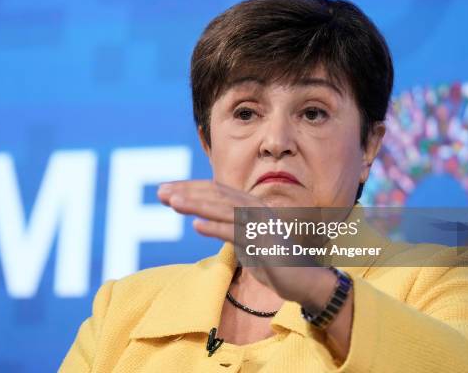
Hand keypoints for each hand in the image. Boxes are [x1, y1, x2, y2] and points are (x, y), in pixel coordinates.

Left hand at [157, 179, 333, 307]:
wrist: (305, 280)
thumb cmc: (274, 259)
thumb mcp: (246, 239)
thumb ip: (228, 226)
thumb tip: (203, 220)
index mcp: (249, 206)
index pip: (215, 191)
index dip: (190, 188)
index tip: (165, 190)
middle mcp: (255, 210)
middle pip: (216, 195)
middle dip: (187, 192)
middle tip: (161, 192)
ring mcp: (261, 225)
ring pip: (224, 210)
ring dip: (197, 205)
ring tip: (173, 202)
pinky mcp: (265, 244)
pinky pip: (237, 234)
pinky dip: (216, 229)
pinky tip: (196, 226)